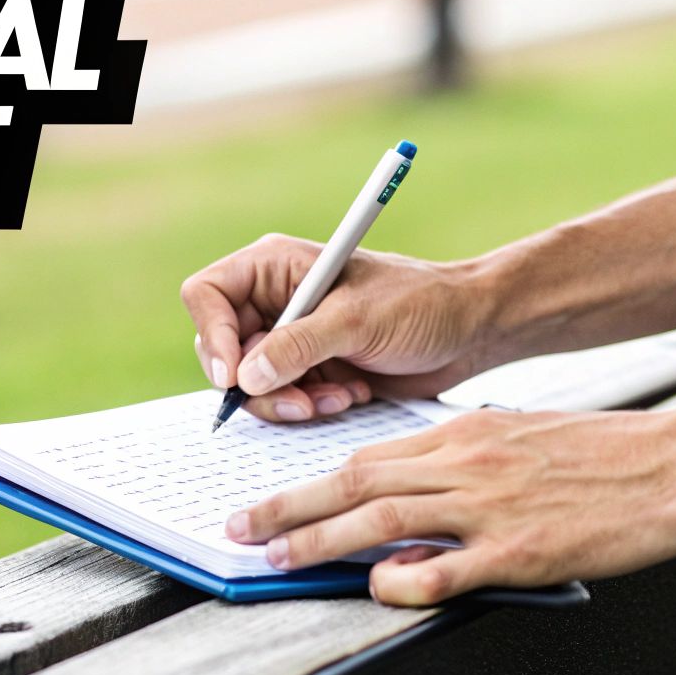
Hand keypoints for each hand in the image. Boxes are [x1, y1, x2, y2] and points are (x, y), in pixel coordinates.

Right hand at [181, 234, 492, 422]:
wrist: (468, 332)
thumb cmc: (420, 305)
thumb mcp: (358, 320)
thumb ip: (298, 346)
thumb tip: (244, 378)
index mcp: (275, 267)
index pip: (207, 295)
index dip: (213, 336)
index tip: (235, 376)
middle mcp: (274, 301)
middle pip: (222, 351)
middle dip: (258, 384)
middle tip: (301, 401)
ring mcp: (290, 339)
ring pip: (250, 385)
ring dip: (289, 401)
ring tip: (339, 396)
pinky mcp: (309, 371)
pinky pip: (283, 401)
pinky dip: (310, 407)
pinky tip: (351, 396)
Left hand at [222, 408, 675, 604]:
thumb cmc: (608, 455)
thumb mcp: (525, 438)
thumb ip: (469, 463)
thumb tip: (419, 494)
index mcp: (468, 435)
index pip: (368, 456)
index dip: (311, 481)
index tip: (271, 499)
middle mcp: (469, 464)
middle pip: (358, 482)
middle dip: (291, 508)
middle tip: (243, 531)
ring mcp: (492, 506)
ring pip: (384, 520)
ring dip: (322, 541)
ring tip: (279, 561)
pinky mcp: (522, 549)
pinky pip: (447, 569)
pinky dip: (404, 580)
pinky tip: (375, 589)